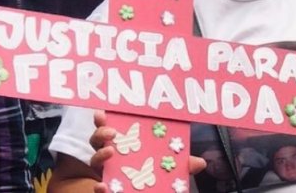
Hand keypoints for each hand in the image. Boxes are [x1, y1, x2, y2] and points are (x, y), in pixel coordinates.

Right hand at [89, 111, 206, 191]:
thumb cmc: (157, 175)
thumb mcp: (171, 166)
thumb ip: (182, 163)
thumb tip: (201, 163)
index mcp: (126, 144)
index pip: (113, 127)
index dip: (105, 119)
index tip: (102, 111)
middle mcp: (112, 156)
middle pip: (98, 141)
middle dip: (101, 132)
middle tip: (112, 131)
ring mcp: (107, 173)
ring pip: (94, 161)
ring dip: (100, 155)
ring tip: (110, 152)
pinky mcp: (107, 188)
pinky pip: (99, 188)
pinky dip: (99, 188)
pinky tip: (102, 186)